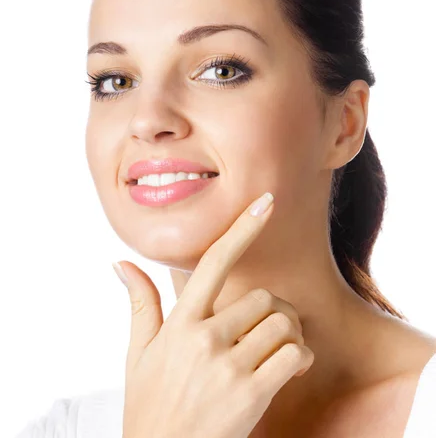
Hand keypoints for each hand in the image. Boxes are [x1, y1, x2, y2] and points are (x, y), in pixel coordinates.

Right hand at [115, 192, 314, 437]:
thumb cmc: (150, 406)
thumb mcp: (139, 355)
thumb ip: (140, 304)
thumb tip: (121, 263)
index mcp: (180, 323)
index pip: (214, 262)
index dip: (242, 228)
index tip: (265, 201)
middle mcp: (204, 338)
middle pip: (264, 297)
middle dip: (272, 311)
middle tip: (266, 329)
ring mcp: (228, 366)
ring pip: (283, 323)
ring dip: (288, 334)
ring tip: (274, 350)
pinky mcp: (251, 394)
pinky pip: (294, 355)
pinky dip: (300, 358)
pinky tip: (288, 368)